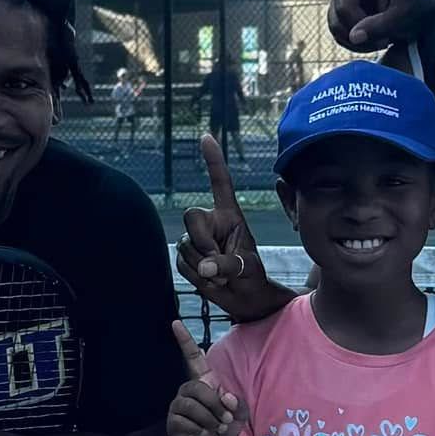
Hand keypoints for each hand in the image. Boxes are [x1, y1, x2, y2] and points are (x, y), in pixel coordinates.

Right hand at [166, 320, 245, 435]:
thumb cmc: (226, 427)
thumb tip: (226, 397)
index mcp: (204, 382)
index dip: (185, 341)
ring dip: (209, 420)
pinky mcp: (172, 422)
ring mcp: (178, 406)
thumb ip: (238, 403)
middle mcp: (188, 390)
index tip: (176, 323)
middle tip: (225, 420)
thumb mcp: (240, 413)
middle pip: (197, 388)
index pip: (192, 358)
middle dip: (215, 405)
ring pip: (191, 405)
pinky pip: (184, 421)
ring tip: (216, 429)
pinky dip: (199, 430)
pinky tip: (201, 435)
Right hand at [178, 136, 277, 319]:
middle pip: (191, 218)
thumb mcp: (247, 269)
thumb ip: (228, 265)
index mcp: (230, 215)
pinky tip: (211, 280)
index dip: (213, 161)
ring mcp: (197, 239)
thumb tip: (206, 266)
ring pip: (184, 246)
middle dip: (202, 242)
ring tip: (222, 276)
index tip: (206, 137)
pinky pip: (182, 264)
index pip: (220, 183)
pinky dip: (197, 276)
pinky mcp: (187, 256)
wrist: (245, 298)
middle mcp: (211, 222)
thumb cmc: (252, 277)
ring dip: (203, 267)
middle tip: (219, 263)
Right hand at [296, 0, 433, 52]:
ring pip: (336, 25)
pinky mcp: (340, 15)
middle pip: (343, 9)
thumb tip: (353, 36)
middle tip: (387, 38)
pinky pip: (336, 34)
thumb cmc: (415, 8)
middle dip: (363, 28)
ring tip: (382, 40)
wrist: (417, 19)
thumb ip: (381, 24)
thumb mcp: (406, 15)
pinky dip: (352, 44)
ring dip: (357, 40)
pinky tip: (369, 42)